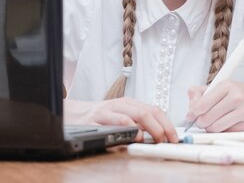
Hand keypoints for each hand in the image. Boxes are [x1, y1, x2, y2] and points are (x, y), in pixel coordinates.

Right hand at [64, 97, 178, 142]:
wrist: (69, 113)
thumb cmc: (97, 117)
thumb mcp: (118, 116)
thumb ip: (135, 123)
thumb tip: (156, 136)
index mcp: (128, 104)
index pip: (154, 110)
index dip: (167, 123)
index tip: (175, 137)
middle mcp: (120, 105)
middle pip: (148, 112)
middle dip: (162, 127)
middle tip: (168, 140)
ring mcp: (108, 111)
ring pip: (135, 114)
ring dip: (150, 127)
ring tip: (156, 139)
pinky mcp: (96, 120)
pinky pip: (115, 122)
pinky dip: (128, 128)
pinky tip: (134, 136)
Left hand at [186, 81, 243, 132]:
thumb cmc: (243, 93)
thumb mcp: (224, 87)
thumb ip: (203, 93)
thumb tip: (190, 107)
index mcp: (227, 85)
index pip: (202, 104)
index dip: (192, 113)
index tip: (191, 115)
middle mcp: (236, 96)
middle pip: (206, 118)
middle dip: (201, 122)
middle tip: (202, 121)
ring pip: (215, 127)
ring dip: (211, 128)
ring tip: (214, 122)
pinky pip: (227, 132)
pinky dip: (223, 130)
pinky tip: (227, 123)